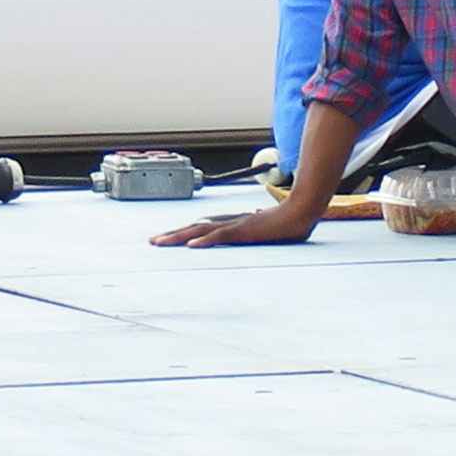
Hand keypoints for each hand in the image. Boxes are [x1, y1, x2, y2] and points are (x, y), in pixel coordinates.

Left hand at [154, 193, 325, 248]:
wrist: (302, 210)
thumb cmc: (288, 218)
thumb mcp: (267, 222)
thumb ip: (257, 219)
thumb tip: (254, 214)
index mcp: (234, 221)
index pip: (203, 226)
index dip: (184, 231)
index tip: (168, 237)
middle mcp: (230, 221)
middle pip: (195, 227)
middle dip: (173, 234)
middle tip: (153, 241)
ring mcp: (236, 225)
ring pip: (200, 231)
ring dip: (179, 237)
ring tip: (161, 243)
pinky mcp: (245, 231)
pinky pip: (221, 236)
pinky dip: (205, 241)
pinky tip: (192, 245)